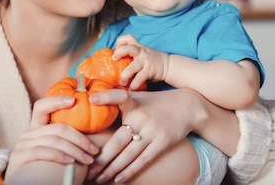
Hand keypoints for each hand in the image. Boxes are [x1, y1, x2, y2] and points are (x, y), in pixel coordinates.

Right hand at [4, 95, 99, 178]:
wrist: (26, 184)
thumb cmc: (47, 167)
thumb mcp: (55, 149)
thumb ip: (66, 138)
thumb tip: (96, 130)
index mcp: (36, 126)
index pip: (42, 106)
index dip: (56, 100)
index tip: (73, 100)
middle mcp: (28, 133)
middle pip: (58, 128)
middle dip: (80, 138)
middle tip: (94, 150)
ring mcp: (22, 144)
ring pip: (53, 140)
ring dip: (75, 150)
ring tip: (88, 160)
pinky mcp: (19, 157)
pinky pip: (42, 152)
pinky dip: (59, 156)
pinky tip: (70, 162)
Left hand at [86, 88, 204, 183]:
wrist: (187, 106)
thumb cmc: (155, 102)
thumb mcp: (138, 97)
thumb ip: (119, 102)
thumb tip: (92, 104)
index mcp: (134, 103)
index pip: (119, 97)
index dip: (105, 97)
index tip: (91, 100)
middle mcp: (142, 118)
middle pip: (118, 140)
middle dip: (101, 157)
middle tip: (87, 169)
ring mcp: (152, 132)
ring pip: (128, 154)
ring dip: (112, 169)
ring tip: (99, 178)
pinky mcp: (162, 143)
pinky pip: (143, 160)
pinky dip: (130, 171)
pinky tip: (118, 179)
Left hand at [114, 34, 169, 89]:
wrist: (168, 65)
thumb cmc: (151, 60)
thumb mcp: (142, 53)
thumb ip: (131, 55)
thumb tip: (115, 63)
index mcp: (138, 47)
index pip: (128, 38)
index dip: (120, 42)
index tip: (116, 49)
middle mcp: (141, 52)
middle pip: (128, 48)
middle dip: (119, 53)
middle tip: (114, 60)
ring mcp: (145, 61)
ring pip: (132, 67)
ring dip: (125, 75)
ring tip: (122, 82)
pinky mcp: (149, 70)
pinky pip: (140, 78)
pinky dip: (134, 84)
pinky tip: (132, 88)